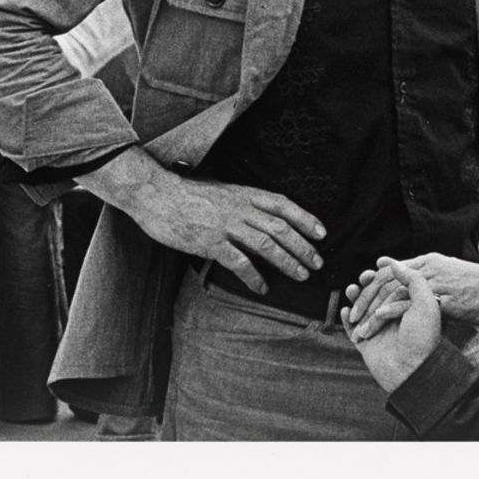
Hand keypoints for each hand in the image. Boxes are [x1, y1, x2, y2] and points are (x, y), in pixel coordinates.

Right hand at [85, 148, 325, 293]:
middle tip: (317, 262)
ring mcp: (226, 225)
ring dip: (287, 261)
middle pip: (280, 227)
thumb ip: (241, 204)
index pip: (283, 204)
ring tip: (301, 275)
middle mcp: (240, 207)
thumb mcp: (220, 192)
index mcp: (244, 193)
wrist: (156, 195)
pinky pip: (239, 262)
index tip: (321, 232)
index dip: (305, 218)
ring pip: (266, 244)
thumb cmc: (186, 195)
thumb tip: (260, 221)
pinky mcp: (211, 242)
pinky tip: (262, 287)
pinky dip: (254, 276)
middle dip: (303, 246)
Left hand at [344, 252, 478, 330]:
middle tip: (352, 316)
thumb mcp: (451, 278)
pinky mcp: (444, 297)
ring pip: (395, 291)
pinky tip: (379, 321)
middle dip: (366, 298)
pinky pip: (410, 303)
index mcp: (431, 261)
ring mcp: (437, 281)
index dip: (371, 284)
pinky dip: (391, 311)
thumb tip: (400, 272)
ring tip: (360, 327)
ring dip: (373, 309)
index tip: (356, 298)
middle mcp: (430, 267)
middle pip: (387, 279)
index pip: (391, 269)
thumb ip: (426, 276)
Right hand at [345, 258, 442, 394]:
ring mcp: (379, 332)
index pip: (393, 288)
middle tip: (363, 277)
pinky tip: (344, 310)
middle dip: (367, 286)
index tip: (376, 267)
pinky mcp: (367, 345)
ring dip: (355, 298)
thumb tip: (395, 263)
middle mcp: (393, 320)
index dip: (384, 277)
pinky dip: (346, 319)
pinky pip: (352, 329)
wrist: (412, 370)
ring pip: (362, 311)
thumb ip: (414, 280)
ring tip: (350, 289)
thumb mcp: (426, 304)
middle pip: (375, 297)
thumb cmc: (422, 337)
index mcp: (408, 310)